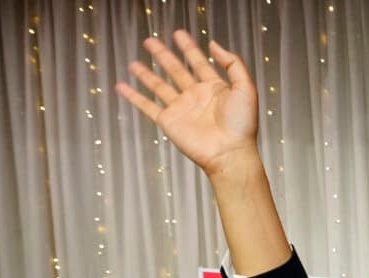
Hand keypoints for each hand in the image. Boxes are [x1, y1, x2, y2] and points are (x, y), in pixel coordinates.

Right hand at [116, 31, 258, 177]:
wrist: (230, 153)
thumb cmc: (242, 125)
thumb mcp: (246, 88)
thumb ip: (233, 64)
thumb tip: (214, 44)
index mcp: (215, 88)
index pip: (198, 62)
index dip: (189, 48)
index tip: (179, 34)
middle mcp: (196, 97)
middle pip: (176, 70)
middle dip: (163, 55)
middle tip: (150, 41)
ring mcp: (181, 109)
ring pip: (159, 86)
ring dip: (146, 74)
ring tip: (133, 63)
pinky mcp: (169, 121)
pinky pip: (147, 106)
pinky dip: (133, 97)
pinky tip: (122, 86)